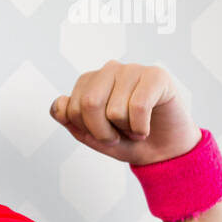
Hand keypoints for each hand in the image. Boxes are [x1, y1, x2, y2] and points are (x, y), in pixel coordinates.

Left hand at [49, 60, 200, 164]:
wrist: (162, 151)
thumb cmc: (126, 140)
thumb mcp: (90, 135)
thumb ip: (69, 119)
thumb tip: (60, 102)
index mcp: (87, 81)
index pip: (68, 108)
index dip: (85, 130)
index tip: (101, 133)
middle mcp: (107, 70)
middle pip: (89, 104)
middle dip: (102, 132)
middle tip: (117, 136)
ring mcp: (132, 69)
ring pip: (114, 110)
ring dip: (126, 130)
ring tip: (135, 128)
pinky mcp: (156, 75)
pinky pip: (139, 107)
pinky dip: (141, 127)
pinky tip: (146, 126)